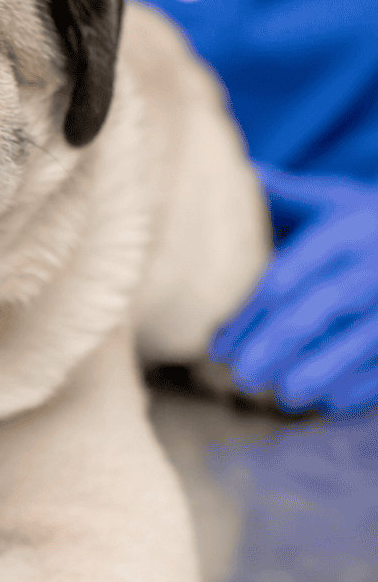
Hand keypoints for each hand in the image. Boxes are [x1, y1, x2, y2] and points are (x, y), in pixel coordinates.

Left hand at [209, 165, 377, 417]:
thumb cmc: (368, 221)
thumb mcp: (331, 201)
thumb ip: (282, 197)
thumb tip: (230, 177)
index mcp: (343, 232)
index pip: (286, 278)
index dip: (250, 316)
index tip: (218, 348)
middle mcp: (371, 267)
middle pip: (318, 310)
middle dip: (276, 346)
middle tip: (243, 378)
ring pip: (359, 340)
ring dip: (321, 371)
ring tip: (285, 396)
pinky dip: (364, 385)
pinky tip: (333, 403)